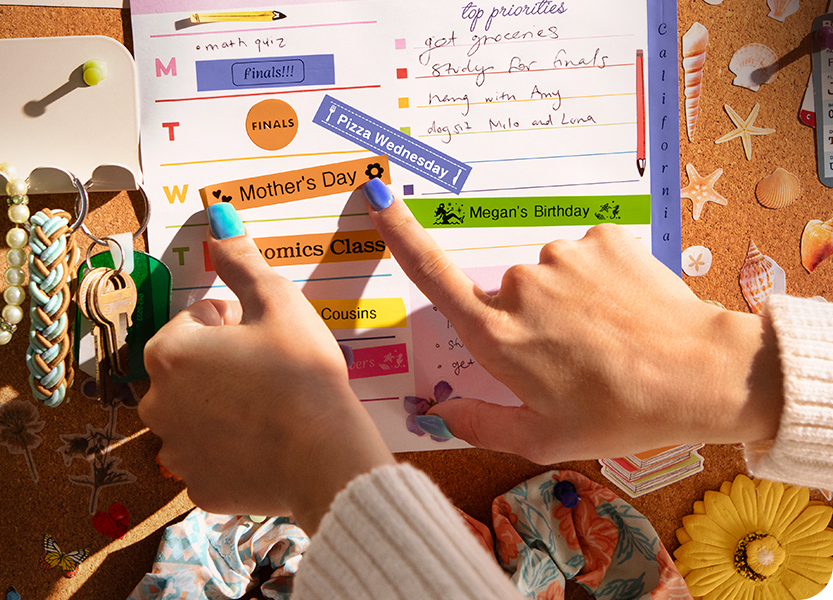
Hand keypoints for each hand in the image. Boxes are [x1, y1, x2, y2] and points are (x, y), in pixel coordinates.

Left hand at [138, 203, 393, 533]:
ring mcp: (174, 451)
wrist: (326, 457)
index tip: (264, 338)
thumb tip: (219, 217)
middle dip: (222, 365)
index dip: (235, 324)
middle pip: (190, 369)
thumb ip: (241, 261)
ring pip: (197, 415)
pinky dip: (232, 451)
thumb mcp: (278, 303)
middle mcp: (156, 403)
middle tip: (269, 373)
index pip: (197, 321)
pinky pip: (212, 458)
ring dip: (223, 407)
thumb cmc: (302, 374)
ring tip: (269, 409)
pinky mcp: (197, 488)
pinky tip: (265, 445)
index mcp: (168, 353)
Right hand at [362, 180, 782, 463]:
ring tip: (610, 338)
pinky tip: (627, 310)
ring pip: (549, 275)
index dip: (399, 234)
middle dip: (530, 320)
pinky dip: (602, 279)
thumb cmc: (620, 415)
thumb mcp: (543, 438)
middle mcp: (519, 287)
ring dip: (569, 299)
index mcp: (497, 336)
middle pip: (506, 296)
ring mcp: (562, 257)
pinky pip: (587, 255)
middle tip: (575, 358)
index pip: (432, 276)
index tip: (378, 195)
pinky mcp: (603, 238)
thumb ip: (479, 423)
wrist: (704, 375)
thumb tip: (438, 412)